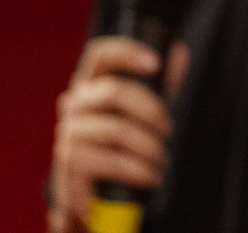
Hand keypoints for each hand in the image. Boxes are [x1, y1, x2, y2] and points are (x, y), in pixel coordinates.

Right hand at [48, 37, 187, 231]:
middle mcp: (73, 104)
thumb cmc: (118, 146)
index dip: (127, 52)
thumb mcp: (141, 113)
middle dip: (152, 110)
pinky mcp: (69, 163)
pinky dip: (139, 170)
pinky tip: (151, 176)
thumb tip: (179, 53)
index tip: (156, 63)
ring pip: (117, 129)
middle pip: (115, 91)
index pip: (100, 55)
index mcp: (90, 85)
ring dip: (149, 147)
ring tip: (161, 161)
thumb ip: (159, 85)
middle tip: (169, 130)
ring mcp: (68, 133)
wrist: (93, 195)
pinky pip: (112, 161)